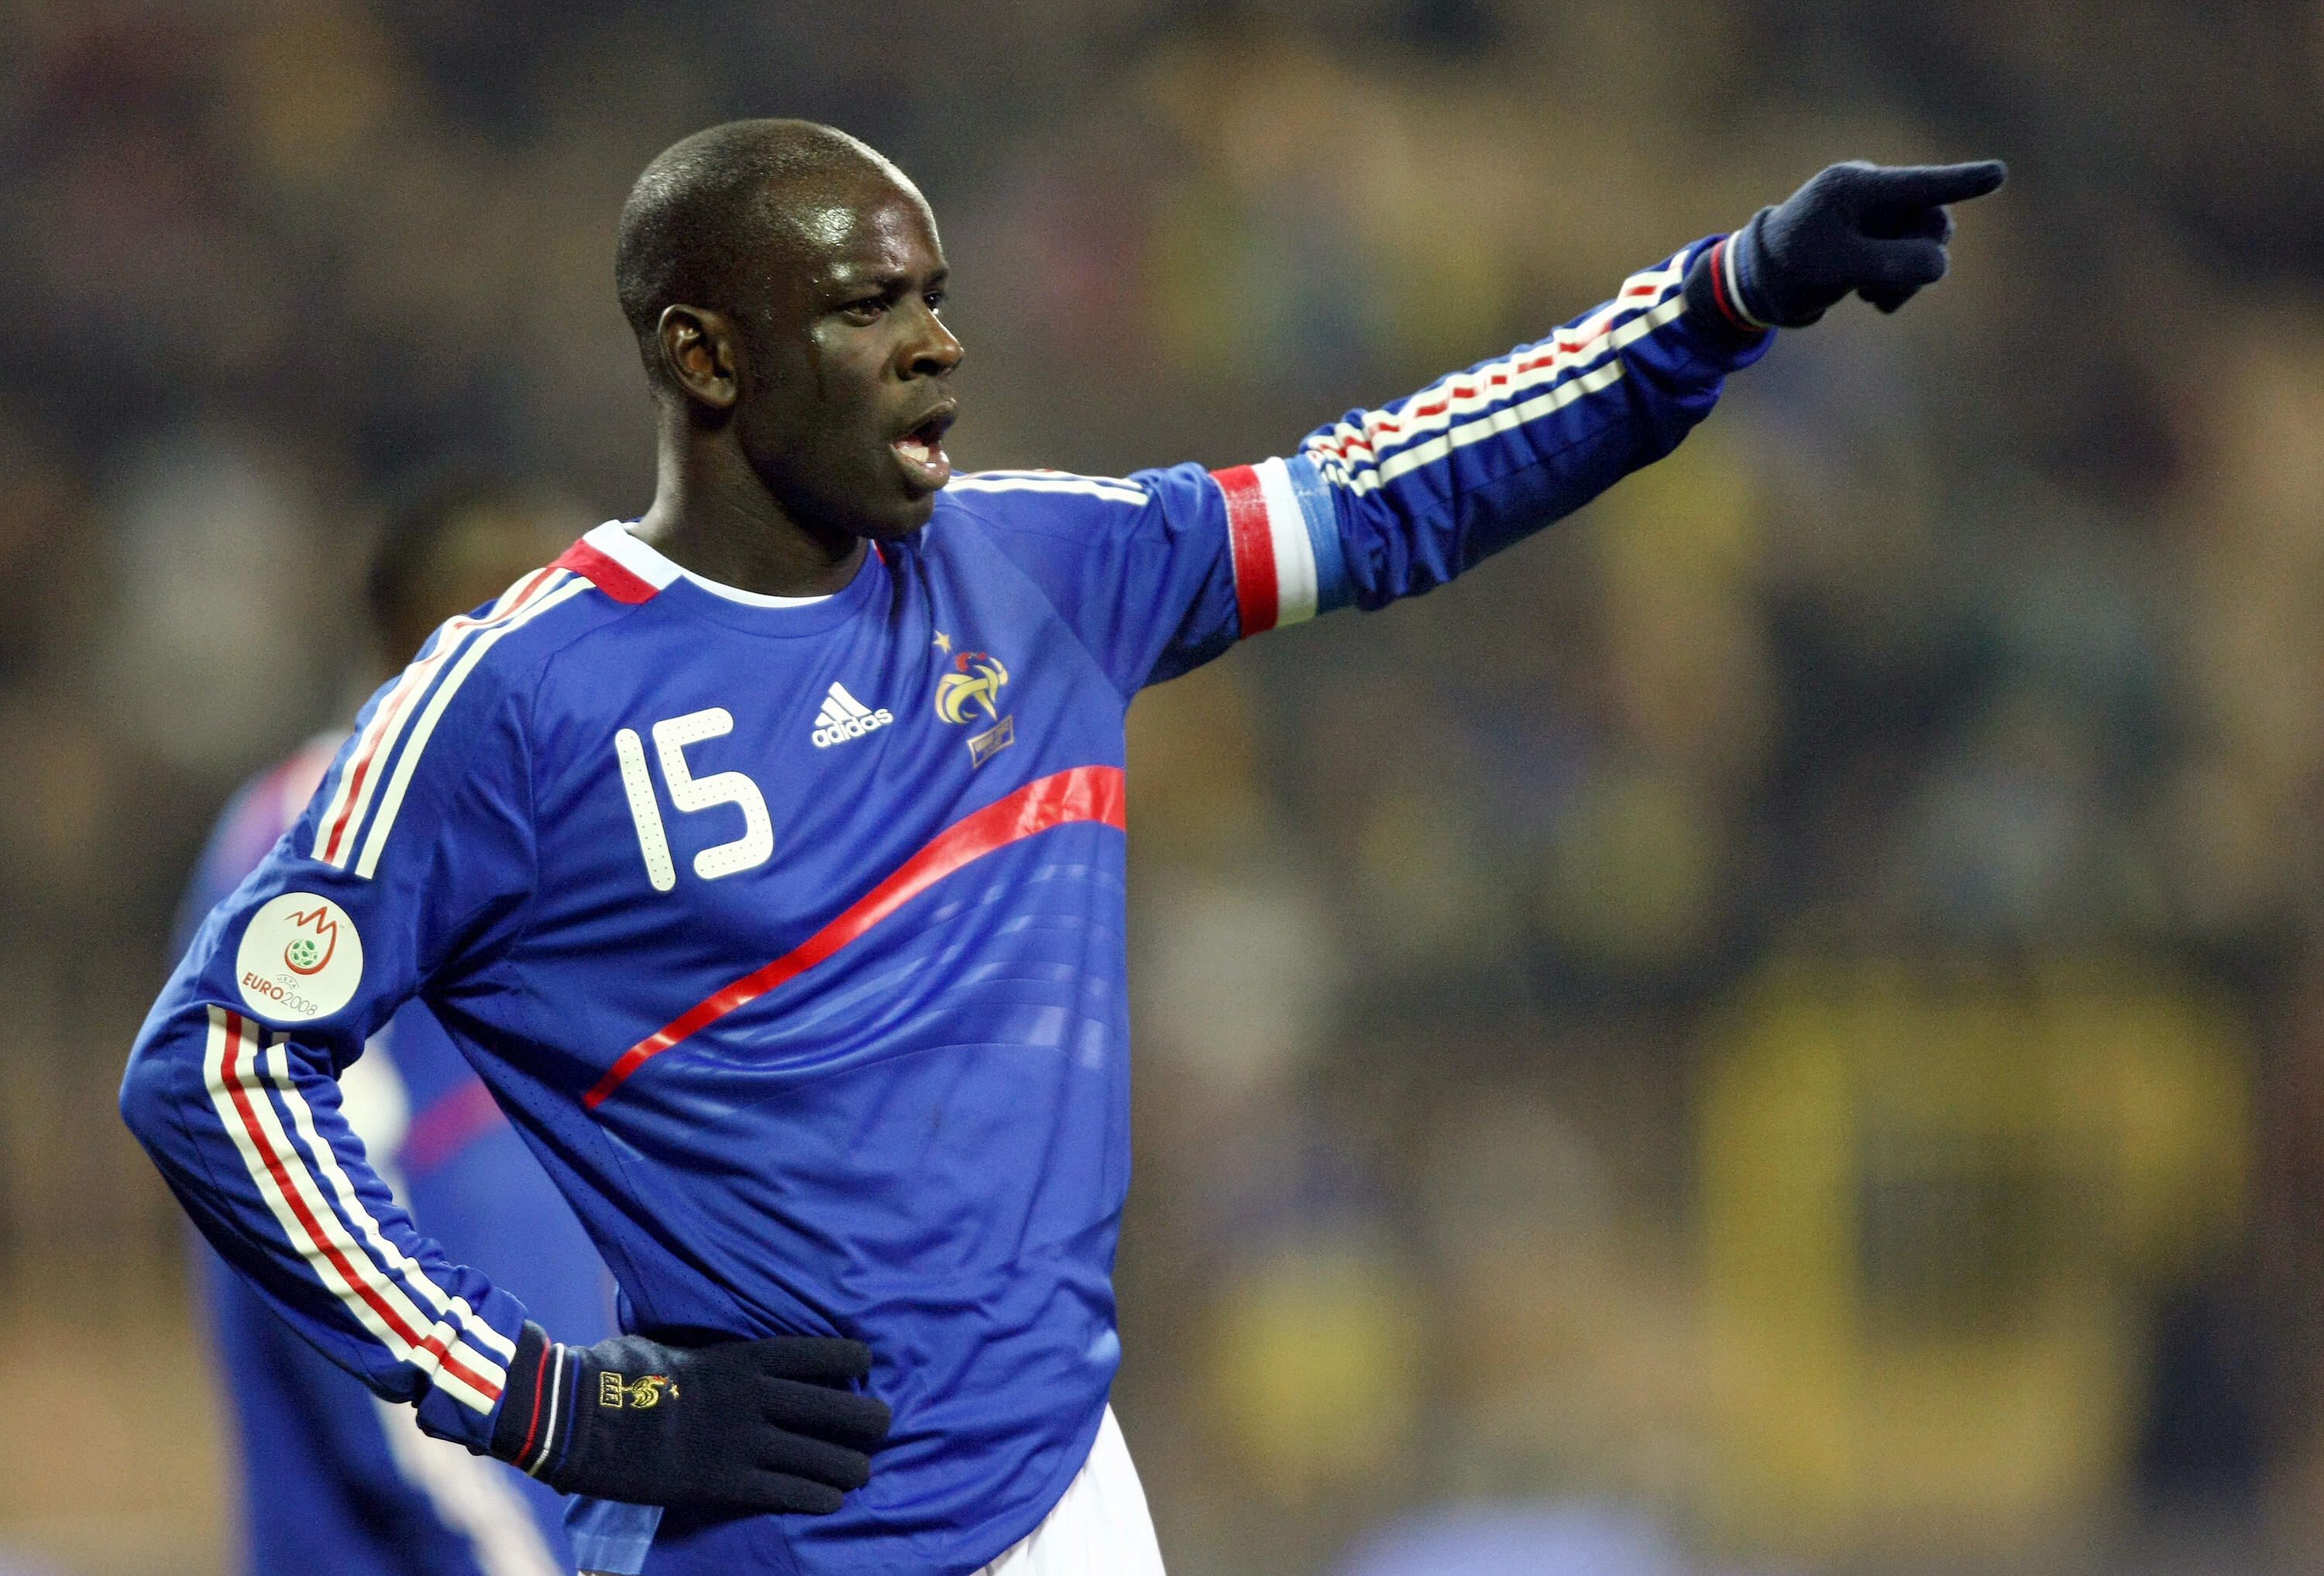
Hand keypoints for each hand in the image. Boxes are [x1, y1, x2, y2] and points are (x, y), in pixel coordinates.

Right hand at [490, 1323, 891, 1513]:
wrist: (577, 1417)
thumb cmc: (618, 1373)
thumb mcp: (672, 1345)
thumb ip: (708, 1352)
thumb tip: (709, 1349)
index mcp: (741, 1357)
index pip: (817, 1354)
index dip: (851, 1360)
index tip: (868, 1366)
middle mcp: (753, 1397)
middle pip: (834, 1407)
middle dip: (869, 1419)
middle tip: (885, 1425)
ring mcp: (740, 1442)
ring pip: (820, 1456)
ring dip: (850, 1466)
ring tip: (863, 1472)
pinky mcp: (722, 1483)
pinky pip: (787, 1492)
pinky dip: (818, 1497)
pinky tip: (834, 1501)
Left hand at [1700, 160, 2006, 329]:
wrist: (1760, 284)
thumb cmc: (1790, 268)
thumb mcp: (1838, 268)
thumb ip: (1890, 264)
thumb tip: (1940, 264)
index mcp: (1856, 186)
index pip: (1919, 183)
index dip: (1961, 182)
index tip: (1998, 174)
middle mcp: (1872, 195)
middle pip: (1931, 220)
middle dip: (1920, 257)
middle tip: (1887, 291)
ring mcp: (1877, 217)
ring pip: (1926, 244)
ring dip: (1908, 277)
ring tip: (1871, 296)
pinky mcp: (1878, 239)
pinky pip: (1912, 259)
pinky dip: (1898, 283)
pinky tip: (1869, 296)